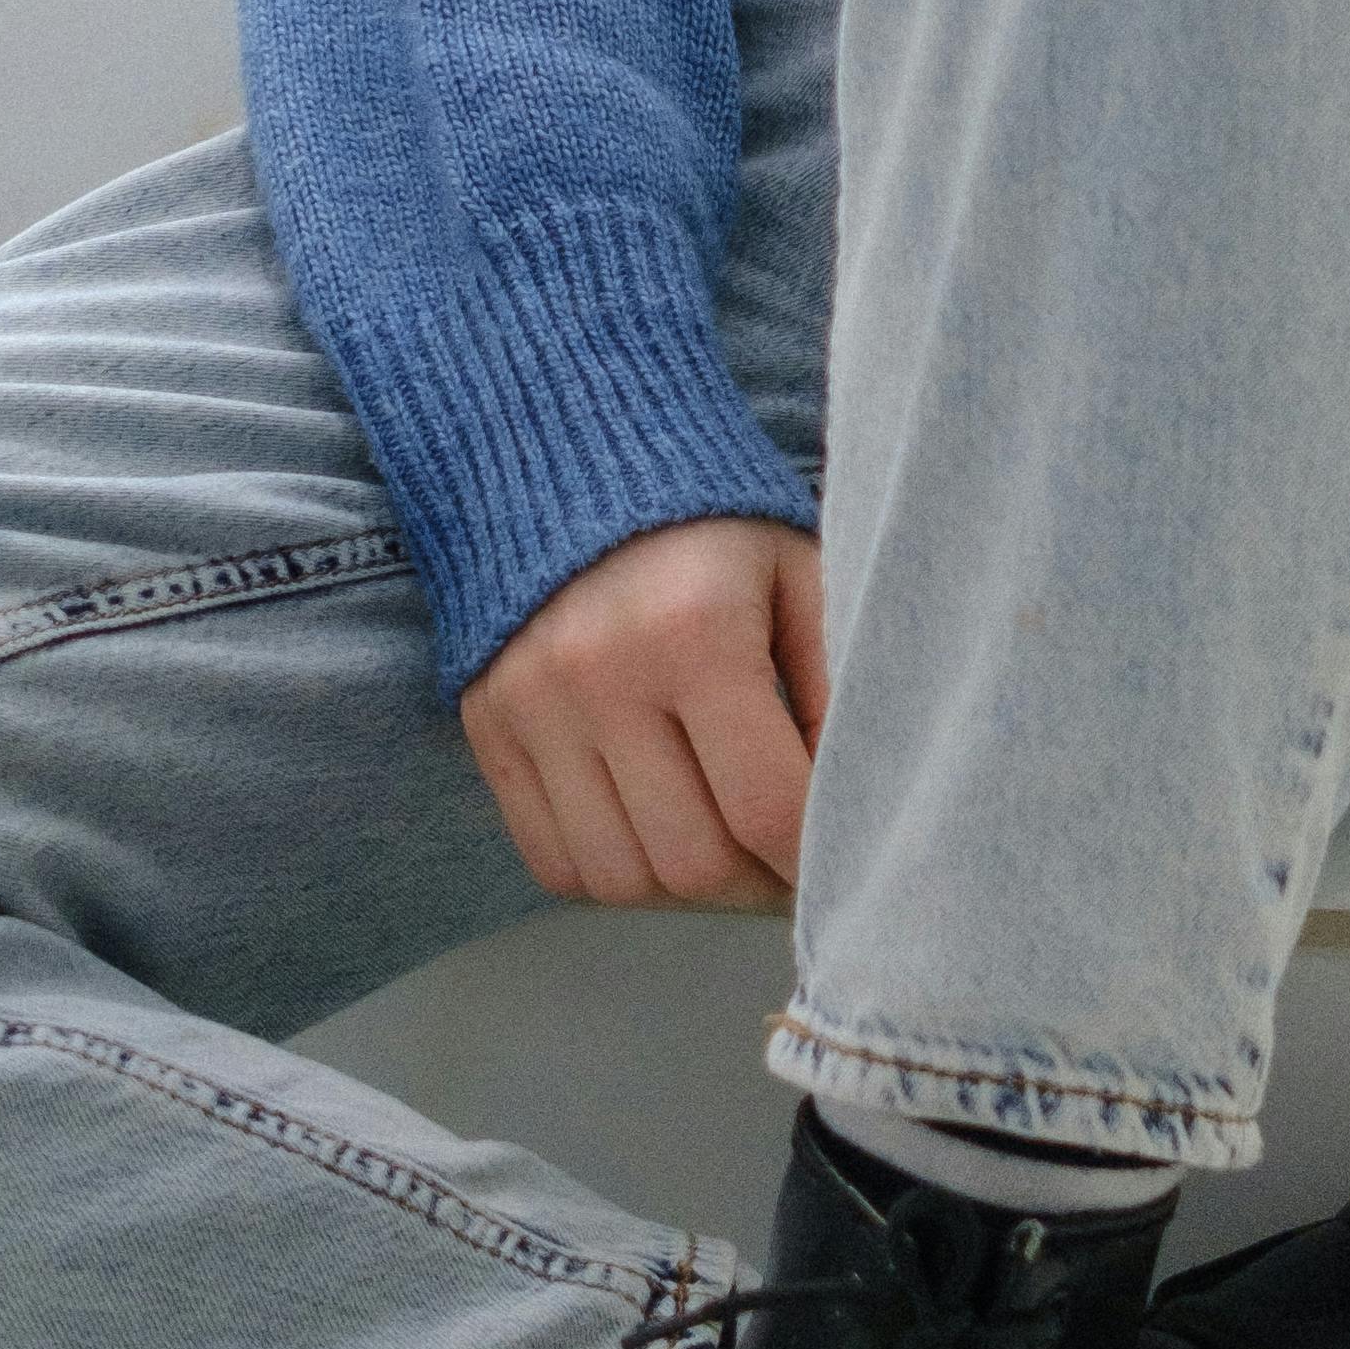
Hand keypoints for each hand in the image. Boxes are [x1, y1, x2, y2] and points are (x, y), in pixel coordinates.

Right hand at [462, 514, 830, 912]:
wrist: (570, 459)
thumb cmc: (713, 524)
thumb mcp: (798, 575)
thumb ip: (837, 686)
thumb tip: (861, 804)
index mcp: (694, 630)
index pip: (766, 806)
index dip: (814, 860)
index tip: (840, 858)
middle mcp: (599, 675)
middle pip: (691, 860)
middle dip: (757, 884)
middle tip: (788, 863)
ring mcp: (531, 708)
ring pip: (619, 879)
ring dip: (686, 889)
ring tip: (726, 849)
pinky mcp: (488, 728)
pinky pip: (552, 861)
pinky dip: (615, 874)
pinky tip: (657, 834)